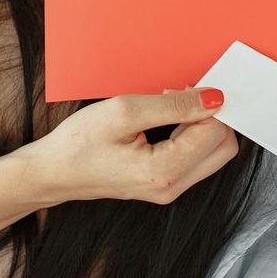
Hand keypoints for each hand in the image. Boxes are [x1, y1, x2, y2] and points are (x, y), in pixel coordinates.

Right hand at [16, 87, 239, 204]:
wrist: (53, 172)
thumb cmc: (79, 143)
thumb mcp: (124, 111)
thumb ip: (174, 105)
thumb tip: (214, 99)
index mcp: (164, 171)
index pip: (215, 132)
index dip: (207, 104)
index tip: (183, 87)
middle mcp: (172, 187)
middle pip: (223, 147)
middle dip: (211, 117)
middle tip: (180, 96)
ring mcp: (169, 189)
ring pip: (213, 153)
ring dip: (201, 124)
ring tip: (167, 106)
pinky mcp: (164, 185)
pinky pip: (196, 158)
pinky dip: (191, 135)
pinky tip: (166, 119)